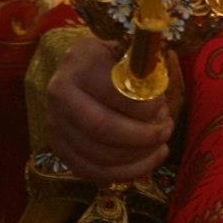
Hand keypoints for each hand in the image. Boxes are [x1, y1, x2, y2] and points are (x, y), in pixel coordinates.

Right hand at [43, 35, 173, 183]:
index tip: (162, 106)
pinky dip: (125, 172)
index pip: (113, 92)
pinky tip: (148, 160)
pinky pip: (92, 171)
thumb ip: (142, 67)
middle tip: (166, 131)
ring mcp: (55, 124)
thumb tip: (158, 91)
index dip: (142, 105)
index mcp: (80, 62)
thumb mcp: (126, 50)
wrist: (79, 69)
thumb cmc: (112, 60)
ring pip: (99, 154)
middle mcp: (60, 94)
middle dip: (142, 136)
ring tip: (161, 145)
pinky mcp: (59, 149)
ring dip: (138, 156)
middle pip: (102, 127)